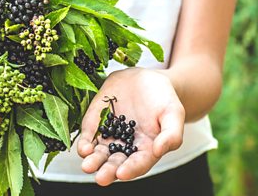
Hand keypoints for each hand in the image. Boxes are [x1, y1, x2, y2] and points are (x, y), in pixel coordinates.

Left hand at [77, 68, 184, 185]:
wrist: (145, 79)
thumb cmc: (163, 99)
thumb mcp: (173, 113)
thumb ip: (171, 134)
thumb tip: (159, 150)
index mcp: (146, 150)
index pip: (138, 164)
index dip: (131, 169)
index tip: (122, 173)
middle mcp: (125, 147)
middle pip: (114, 164)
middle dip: (107, 171)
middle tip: (101, 178)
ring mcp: (108, 136)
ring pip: (98, 154)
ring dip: (93, 161)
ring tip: (88, 165)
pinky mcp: (95, 124)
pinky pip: (88, 137)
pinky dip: (84, 144)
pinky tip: (84, 148)